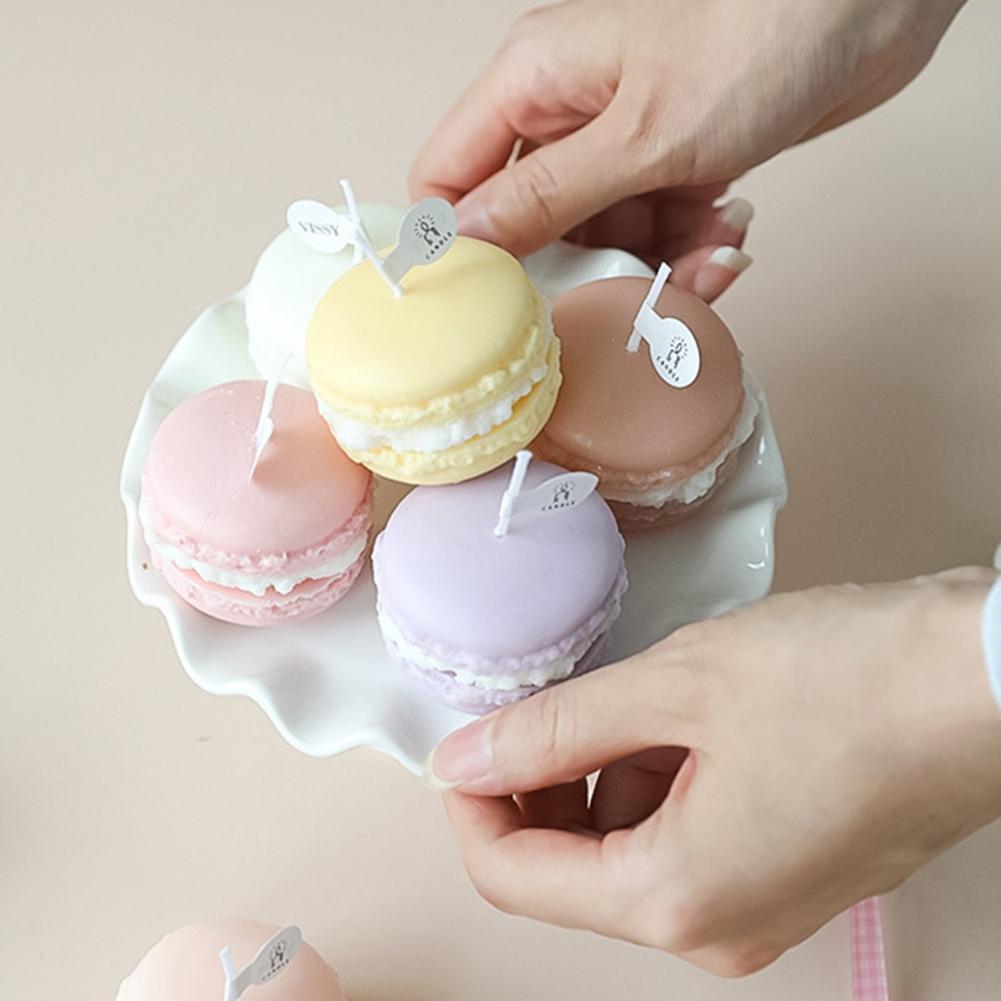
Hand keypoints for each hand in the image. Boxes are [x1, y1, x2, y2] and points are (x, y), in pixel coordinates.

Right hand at [410, 0, 963, 299]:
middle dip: (580, 267)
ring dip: (651, 260)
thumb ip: (545, 197)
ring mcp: (622, 133)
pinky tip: (728, 240)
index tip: (492, 305)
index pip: (449, 176)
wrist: (869, 4)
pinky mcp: (673, 155)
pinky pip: (655, 223)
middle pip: (531, 221)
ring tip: (710, 257)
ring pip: (601, 232)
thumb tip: (464, 243)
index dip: (460, 245)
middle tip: (625, 292)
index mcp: (531, 80)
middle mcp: (566, 108)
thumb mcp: (639, 137)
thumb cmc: (757, 37)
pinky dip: (689, 243)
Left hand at [426, 569, 1000, 975]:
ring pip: (625, 851)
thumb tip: (461, 757)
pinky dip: (658, 782)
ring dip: (604, 775)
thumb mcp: (674, 686)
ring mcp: (757, 909)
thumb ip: (552, 729)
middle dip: (539, 785)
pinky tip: (689, 719)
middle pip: (567, 872)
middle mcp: (714, 930)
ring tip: (644, 697)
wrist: (984, 680)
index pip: (511, 877)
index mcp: (676, 899)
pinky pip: (681, 841)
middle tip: (552, 699)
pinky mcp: (786, 874)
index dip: (471, 799)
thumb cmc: (845, 680)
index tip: (468, 732)